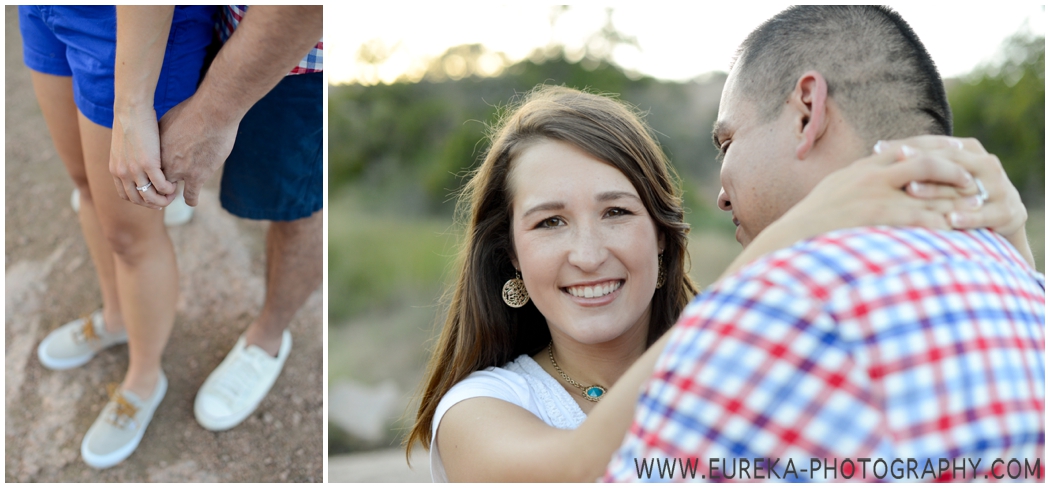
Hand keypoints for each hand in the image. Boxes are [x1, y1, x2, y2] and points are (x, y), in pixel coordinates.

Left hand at [109, 105, 177, 207]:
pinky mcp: (148, 163)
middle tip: (166, 200)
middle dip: (153, 204)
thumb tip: (139, 162)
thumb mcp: (125, 145)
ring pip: (150, 196)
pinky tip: (175, 185)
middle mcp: (123, 173)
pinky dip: (169, 189)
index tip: (153, 199)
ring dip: (163, 200)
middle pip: (138, 199)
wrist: (131, 109)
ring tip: (172, 194)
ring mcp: (135, 170)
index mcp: (116, 170)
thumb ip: (130, 158)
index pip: (126, 195)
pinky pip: (161, 185)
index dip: (141, 201)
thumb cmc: (131, 122)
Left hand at [158, 95, 238, 205]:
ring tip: (172, 196)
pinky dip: (191, 199)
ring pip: (168, 192)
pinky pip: (190, 195)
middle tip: (158, 189)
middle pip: (152, 182)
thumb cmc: (192, 111)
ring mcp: (179, 171)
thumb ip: (161, 132)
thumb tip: (159, 133)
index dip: (147, 174)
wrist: (211, 113)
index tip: (151, 175)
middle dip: (154, 186)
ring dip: (169, 195)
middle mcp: (162, 162)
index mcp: (153, 149)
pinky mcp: (197, 176)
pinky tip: (192, 200)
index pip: (144, 168)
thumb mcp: (167, 120)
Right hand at [776, 140, 979, 239]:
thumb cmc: (810, 219)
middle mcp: (872, 175)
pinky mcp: (878, 216)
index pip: (908, 149)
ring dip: (954, 199)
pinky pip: (919, 216)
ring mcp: (876, 195)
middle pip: (926, 162)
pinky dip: (940, 221)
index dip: (936, 151)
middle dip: (954, 172)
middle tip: (974, 182)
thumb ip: (856, 180)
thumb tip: (869, 176)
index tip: (957, 154)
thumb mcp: (833, 189)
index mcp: (862, 167)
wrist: (792, 236)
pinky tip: (955, 229)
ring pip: (929, 190)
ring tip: (975, 207)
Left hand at [875, 136, 1032, 266]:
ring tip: (910, 190)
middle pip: (949, 161)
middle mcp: (986, 164)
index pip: (934, 143)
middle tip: (895, 161)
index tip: (878, 146)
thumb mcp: (940, 176)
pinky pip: (985, 214)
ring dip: (936, 189)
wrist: (1000, 220)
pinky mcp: (1007, 212)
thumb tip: (877, 148)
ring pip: (963, 186)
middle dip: (921, 161)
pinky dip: (967, 217)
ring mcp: (1000, 187)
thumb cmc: (958, 194)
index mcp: (970, 150)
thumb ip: (917, 162)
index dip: (907, 144)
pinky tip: (949, 220)